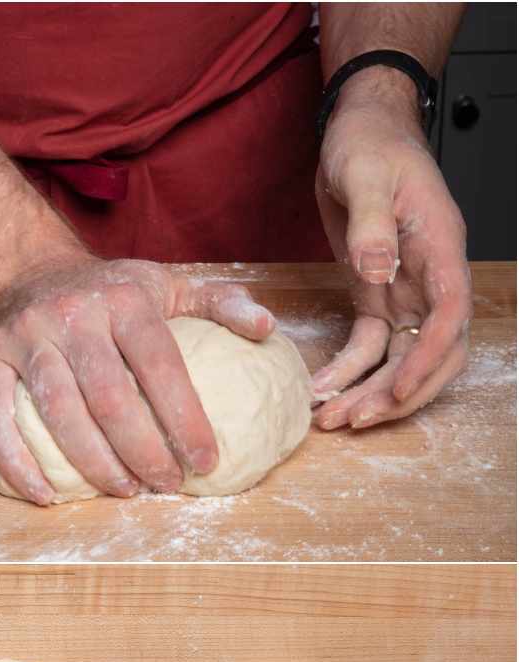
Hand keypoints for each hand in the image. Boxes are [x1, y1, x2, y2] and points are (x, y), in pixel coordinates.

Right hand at [0, 254, 275, 503]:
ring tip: (121, 491)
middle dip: (141, 450)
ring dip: (91, 462)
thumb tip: (266, 328)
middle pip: (109, 396)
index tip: (204, 461)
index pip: (159, 365)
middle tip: (164, 485)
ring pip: (58, 411)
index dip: (184, 418)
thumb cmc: (108, 291)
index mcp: (124, 299)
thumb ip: (220, 303)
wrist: (26, 269)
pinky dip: (17, 462)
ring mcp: (25, 338)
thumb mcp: (167, 283)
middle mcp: (72, 315)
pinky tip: (43, 495)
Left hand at [312, 68, 471, 429]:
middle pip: (432, 351)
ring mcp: (405, 287)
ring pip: (400, 356)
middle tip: (353, 420)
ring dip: (370, 391)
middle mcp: (430, 275)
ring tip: (330, 418)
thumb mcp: (366, 175)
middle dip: (397, 392)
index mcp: (439, 248)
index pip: (449, 316)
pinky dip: (349, 370)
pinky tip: (321, 389)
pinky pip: (369, 344)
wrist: (357, 130)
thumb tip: (381, 271)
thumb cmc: (370, 143)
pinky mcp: (376, 291)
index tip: (397, 391)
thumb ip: (373, 226)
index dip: (428, 359)